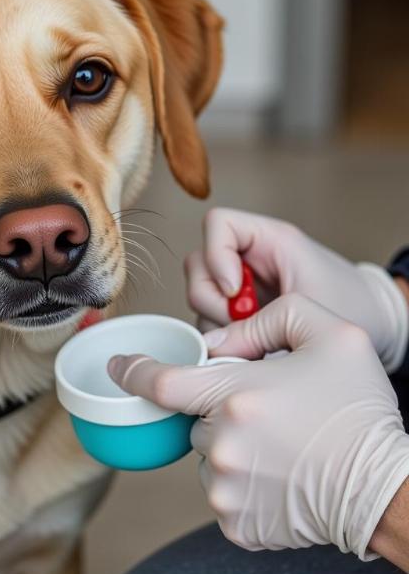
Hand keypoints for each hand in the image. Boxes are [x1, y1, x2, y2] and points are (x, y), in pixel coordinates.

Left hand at [107, 294, 408, 557]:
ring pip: (209, 457)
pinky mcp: (235, 524)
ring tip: (281, 449)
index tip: (117, 366)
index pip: (158, 382)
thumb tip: (219, 340)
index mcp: (234, 394)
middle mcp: (221, 443)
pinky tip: (281, 479)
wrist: (388, 490)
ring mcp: (224, 489)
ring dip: (232, 448)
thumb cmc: (358, 411)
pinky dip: (243, 484)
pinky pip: (223, 493)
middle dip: (220, 412)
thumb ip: (268, 319)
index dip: (131, 371)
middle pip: (195, 419)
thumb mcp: (331, 334)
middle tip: (268, 415)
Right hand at [185, 208, 407, 371]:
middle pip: (197, 266)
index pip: (217, 223)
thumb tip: (213, 343)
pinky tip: (253, 350)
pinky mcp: (235, 314)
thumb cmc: (352, 306)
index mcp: (267, 239)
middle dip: (213, 300)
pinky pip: (210, 324)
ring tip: (257, 342)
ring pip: (199, 298)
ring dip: (219, 326)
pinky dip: (225, 342)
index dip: (216, 255)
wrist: (374, 327)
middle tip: (244, 324)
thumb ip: (260, 317)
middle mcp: (246, 259)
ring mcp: (237, 287)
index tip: (235, 291)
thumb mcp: (309, 304)